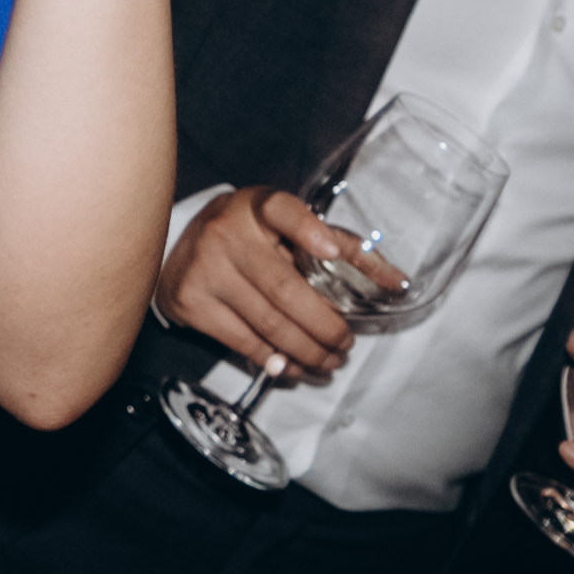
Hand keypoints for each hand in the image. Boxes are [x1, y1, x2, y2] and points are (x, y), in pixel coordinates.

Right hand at [162, 186, 367, 378]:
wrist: (176, 246)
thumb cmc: (247, 236)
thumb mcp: (286, 227)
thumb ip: (341, 248)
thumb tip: (398, 282)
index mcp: (256, 207)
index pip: (282, 210)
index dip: (306, 229)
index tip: (329, 251)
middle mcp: (227, 234)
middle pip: (286, 290)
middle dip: (324, 327)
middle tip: (345, 344)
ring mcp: (205, 269)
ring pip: (268, 323)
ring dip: (306, 351)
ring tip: (328, 361)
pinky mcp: (192, 303)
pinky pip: (244, 341)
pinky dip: (276, 360)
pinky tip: (294, 367)